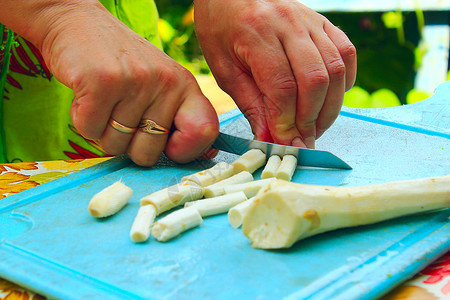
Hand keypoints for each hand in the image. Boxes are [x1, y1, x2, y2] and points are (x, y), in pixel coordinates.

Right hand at [34, 1, 218, 165]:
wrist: (78, 23)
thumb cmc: (122, 65)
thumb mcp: (161, 85)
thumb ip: (180, 117)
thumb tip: (206, 155)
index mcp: (185, 85)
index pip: (205, 132)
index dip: (184, 151)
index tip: (166, 143)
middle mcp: (166, 81)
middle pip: (148, 154)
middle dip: (128, 144)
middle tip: (121, 112)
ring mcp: (136, 80)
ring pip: (115, 146)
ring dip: (102, 131)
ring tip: (104, 99)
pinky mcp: (102, 81)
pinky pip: (89, 130)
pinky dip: (81, 120)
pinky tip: (87, 94)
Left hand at [194, 0, 356, 147]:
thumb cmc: (221, 28)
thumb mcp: (224, 69)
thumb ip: (250, 104)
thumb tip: (269, 138)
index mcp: (256, 34)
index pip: (282, 87)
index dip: (287, 122)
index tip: (286, 144)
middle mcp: (289, 24)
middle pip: (315, 80)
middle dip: (310, 119)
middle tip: (301, 140)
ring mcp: (310, 21)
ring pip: (335, 69)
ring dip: (329, 107)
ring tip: (313, 127)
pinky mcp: (323, 22)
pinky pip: (346, 54)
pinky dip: (343, 83)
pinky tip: (328, 99)